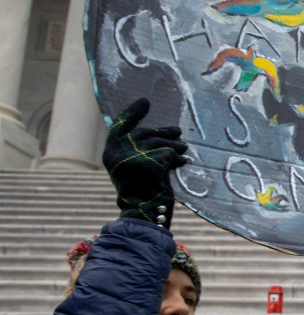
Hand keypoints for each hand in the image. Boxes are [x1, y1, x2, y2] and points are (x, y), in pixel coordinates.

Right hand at [103, 98, 187, 227]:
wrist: (145, 213)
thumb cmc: (142, 193)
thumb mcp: (133, 168)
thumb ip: (138, 151)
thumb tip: (159, 133)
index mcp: (110, 153)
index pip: (120, 126)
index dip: (133, 113)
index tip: (145, 101)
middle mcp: (117, 153)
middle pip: (143, 133)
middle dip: (163, 132)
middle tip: (178, 132)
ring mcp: (132, 157)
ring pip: (158, 142)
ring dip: (174, 145)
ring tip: (183, 149)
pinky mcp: (149, 163)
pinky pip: (168, 153)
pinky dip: (177, 158)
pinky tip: (182, 163)